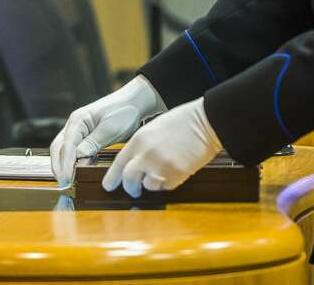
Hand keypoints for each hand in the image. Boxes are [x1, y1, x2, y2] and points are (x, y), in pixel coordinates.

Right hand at [49, 76, 164, 187]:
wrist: (134, 102)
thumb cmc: (124, 112)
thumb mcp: (110, 129)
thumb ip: (92, 142)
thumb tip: (77, 157)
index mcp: (78, 120)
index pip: (66, 145)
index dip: (65, 164)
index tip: (67, 178)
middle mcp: (74, 124)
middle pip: (58, 147)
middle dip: (58, 166)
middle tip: (63, 183)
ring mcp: (77, 130)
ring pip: (61, 149)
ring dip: (61, 164)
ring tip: (65, 180)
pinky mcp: (83, 135)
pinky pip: (70, 149)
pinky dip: (68, 161)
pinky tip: (72, 171)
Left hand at [102, 96, 221, 197]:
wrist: (205, 122)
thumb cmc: (181, 122)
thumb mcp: (153, 129)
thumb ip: (141, 146)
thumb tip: (133, 163)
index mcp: (139, 140)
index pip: (118, 163)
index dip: (112, 177)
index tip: (108, 186)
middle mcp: (146, 154)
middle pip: (129, 180)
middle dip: (130, 188)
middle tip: (134, 190)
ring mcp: (160, 166)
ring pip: (148, 186)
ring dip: (153, 183)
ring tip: (164, 170)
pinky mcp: (175, 176)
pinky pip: (166, 187)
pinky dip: (168, 182)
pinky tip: (176, 168)